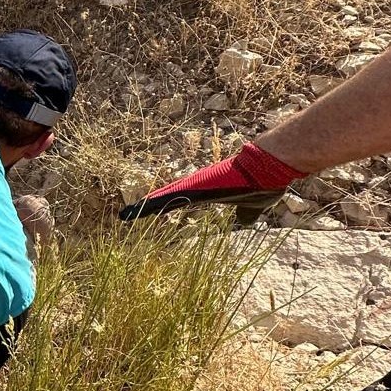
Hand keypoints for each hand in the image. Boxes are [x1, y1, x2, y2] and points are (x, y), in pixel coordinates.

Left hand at [119, 141, 303, 222]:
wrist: (265, 169)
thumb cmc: (260, 185)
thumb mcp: (251, 207)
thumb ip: (244, 214)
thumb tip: (245, 221)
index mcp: (203, 194)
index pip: (176, 202)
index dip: (161, 208)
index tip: (146, 213)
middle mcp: (195, 188)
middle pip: (164, 199)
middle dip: (145, 208)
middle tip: (125, 215)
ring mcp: (195, 186)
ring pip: (164, 197)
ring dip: (146, 207)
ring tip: (126, 214)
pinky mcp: (197, 185)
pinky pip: (173, 195)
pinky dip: (157, 202)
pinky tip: (143, 207)